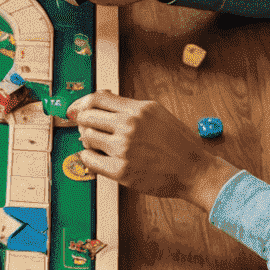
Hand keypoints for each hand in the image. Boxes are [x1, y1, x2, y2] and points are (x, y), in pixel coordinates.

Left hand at [68, 91, 238, 211]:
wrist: (194, 170)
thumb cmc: (177, 143)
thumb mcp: (156, 114)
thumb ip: (128, 107)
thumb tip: (97, 101)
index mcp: (139, 109)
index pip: (97, 98)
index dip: (82, 103)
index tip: (75, 109)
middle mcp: (129, 126)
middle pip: (87, 116)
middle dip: (83, 122)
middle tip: (87, 128)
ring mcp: (123, 148)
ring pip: (86, 137)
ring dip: (87, 140)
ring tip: (98, 144)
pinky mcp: (120, 170)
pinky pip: (89, 159)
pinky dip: (88, 157)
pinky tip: (96, 157)